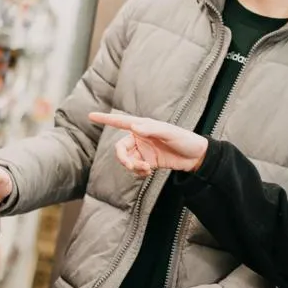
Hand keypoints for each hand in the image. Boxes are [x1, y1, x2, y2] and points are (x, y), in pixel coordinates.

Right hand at [89, 112, 208, 175]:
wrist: (196, 157)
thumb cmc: (185, 139)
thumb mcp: (169, 133)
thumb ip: (151, 129)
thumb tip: (135, 127)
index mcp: (143, 126)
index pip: (120, 122)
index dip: (105, 119)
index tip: (90, 115)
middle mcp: (140, 137)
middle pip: (120, 148)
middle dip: (123, 159)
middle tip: (133, 166)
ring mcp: (143, 150)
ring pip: (127, 160)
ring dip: (132, 167)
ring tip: (145, 170)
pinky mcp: (148, 162)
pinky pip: (135, 168)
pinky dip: (138, 172)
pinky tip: (147, 172)